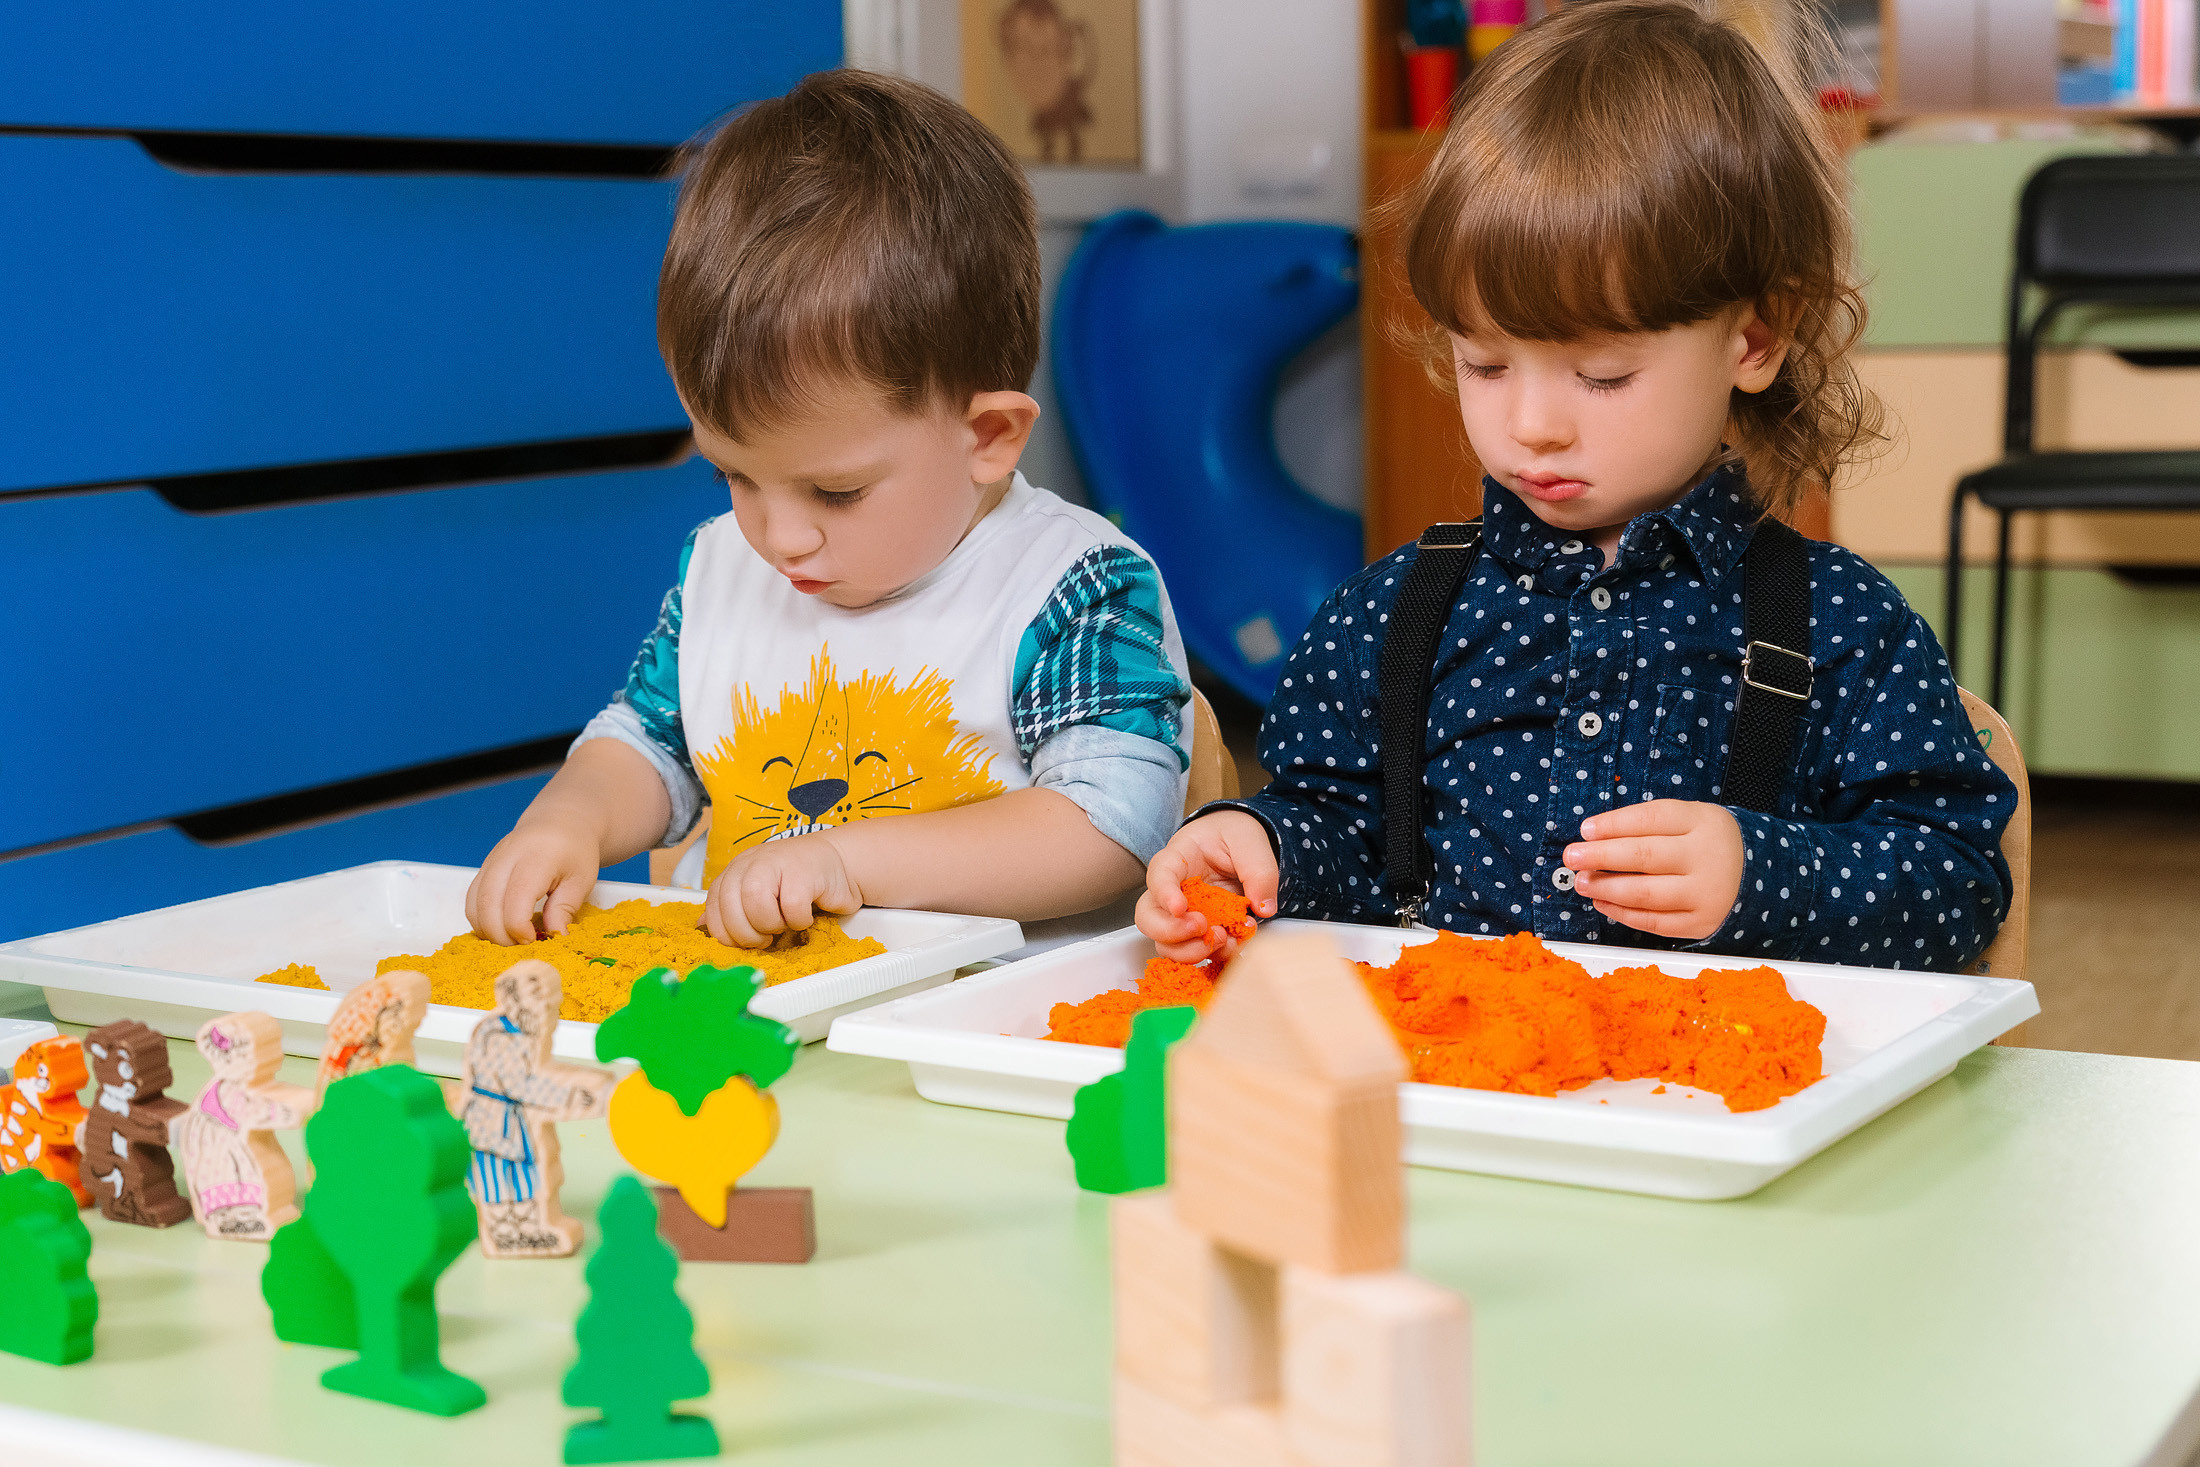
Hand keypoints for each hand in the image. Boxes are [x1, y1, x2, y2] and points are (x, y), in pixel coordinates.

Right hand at [467, 813, 602, 945]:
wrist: (559, 823)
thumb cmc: (574, 852)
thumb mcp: (581, 880)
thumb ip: (565, 909)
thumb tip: (555, 938)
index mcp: (535, 858)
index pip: (515, 900)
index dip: (519, 928)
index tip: (534, 941)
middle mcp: (506, 858)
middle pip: (488, 905)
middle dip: (501, 935)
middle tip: (523, 946)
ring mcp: (490, 863)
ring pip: (474, 905)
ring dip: (488, 930)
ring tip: (513, 940)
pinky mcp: (483, 869)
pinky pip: (471, 901)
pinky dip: (481, 920)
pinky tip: (502, 928)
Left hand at [705, 833, 863, 947]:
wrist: (839, 862)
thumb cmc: (799, 883)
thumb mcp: (760, 893)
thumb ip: (731, 907)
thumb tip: (702, 925)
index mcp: (736, 871)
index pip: (714, 907)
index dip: (727, 933)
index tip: (744, 942)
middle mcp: (750, 864)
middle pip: (731, 908)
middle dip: (748, 934)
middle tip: (767, 937)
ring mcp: (776, 863)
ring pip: (756, 905)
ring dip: (772, 925)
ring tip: (785, 923)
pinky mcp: (803, 872)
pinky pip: (792, 908)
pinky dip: (799, 921)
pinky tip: (806, 914)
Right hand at [1135, 812, 1277, 961]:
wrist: (1239, 843)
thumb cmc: (1233, 835)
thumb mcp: (1250, 842)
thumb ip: (1259, 872)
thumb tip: (1263, 908)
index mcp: (1178, 858)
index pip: (1159, 875)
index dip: (1164, 894)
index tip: (1180, 908)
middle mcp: (1173, 890)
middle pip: (1148, 918)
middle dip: (1170, 932)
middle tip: (1201, 927)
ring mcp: (1183, 915)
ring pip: (1165, 943)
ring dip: (1190, 950)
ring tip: (1223, 938)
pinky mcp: (1199, 931)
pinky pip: (1194, 951)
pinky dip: (1213, 955)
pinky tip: (1234, 943)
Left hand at [1563, 799, 1743, 941]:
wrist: (1759, 876)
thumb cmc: (1708, 843)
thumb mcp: (1691, 819)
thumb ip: (1648, 825)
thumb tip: (1595, 837)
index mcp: (1703, 822)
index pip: (1651, 819)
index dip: (1614, 824)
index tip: (1586, 829)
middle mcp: (1706, 857)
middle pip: (1644, 855)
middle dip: (1600, 856)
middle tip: (1572, 857)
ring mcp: (1705, 893)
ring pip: (1645, 893)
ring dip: (1606, 888)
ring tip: (1582, 881)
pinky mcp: (1701, 922)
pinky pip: (1654, 921)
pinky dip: (1622, 913)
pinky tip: (1602, 902)